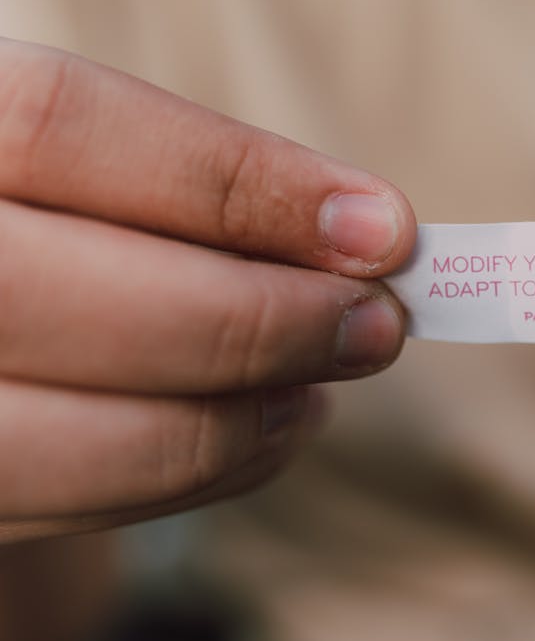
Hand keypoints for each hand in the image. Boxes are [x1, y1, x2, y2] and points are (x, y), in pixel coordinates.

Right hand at [0, 40, 415, 542]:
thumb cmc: (46, 218)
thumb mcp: (89, 165)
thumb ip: (197, 187)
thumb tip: (368, 236)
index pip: (54, 126)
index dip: (234, 180)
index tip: (383, 226)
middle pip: (52, 295)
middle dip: (250, 321)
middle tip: (376, 324)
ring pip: (58, 439)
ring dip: (233, 421)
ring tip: (321, 386)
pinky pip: (61, 514)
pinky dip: (192, 479)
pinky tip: (263, 429)